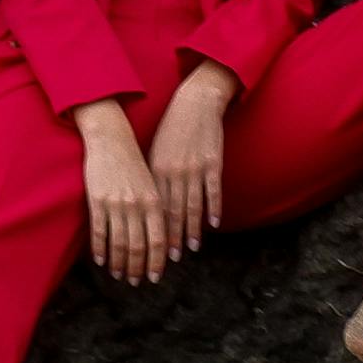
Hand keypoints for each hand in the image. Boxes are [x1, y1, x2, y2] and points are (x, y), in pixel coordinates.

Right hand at [76, 101, 175, 283]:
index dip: (156, 261)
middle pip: (138, 246)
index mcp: (154, 201)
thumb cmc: (134, 163)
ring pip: (119, 242)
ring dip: (119, 263)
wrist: (111, 139)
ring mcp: (116, 204)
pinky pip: (99, 232)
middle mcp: (136, 205)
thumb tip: (162, 239)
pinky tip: (101, 260)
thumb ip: (157, 210)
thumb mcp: (152, 184)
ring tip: (119, 275)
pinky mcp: (97, 201)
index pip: (158, 240)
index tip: (154, 277)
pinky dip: (100, 249)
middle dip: (137, 268)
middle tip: (135, 282)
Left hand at [144, 65, 236, 262]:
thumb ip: (153, 176)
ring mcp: (193, 168)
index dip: (152, 230)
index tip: (149, 249)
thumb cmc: (172, 128)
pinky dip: (212, 209)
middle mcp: (173, 172)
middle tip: (167, 259)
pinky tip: (212, 225)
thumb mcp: (156, 151)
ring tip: (189, 249)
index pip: (153, 208)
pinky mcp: (211, 163)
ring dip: (190, 230)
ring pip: (191, 206)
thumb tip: (149, 202)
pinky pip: (212, 191)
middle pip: (171, 212)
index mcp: (156, 170)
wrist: (195, 103)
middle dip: (169, 238)